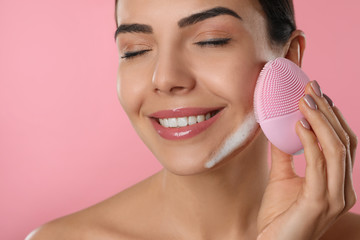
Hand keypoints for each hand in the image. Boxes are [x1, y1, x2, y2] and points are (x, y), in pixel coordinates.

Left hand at [256, 80, 356, 239]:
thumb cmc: (278, 216)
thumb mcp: (281, 178)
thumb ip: (284, 154)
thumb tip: (281, 127)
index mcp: (336, 183)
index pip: (343, 143)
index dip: (332, 117)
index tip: (317, 95)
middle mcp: (342, 189)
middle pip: (344, 141)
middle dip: (328, 111)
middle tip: (312, 88)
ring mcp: (334, 197)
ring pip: (336, 148)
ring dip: (321, 120)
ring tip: (305, 100)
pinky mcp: (319, 202)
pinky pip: (319, 164)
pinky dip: (310, 141)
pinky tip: (299, 124)